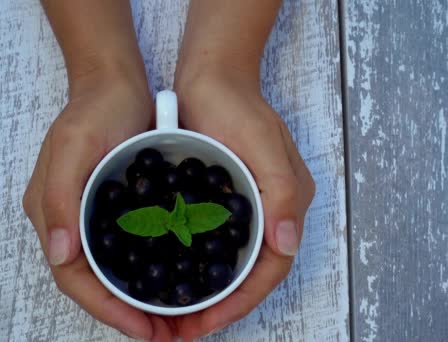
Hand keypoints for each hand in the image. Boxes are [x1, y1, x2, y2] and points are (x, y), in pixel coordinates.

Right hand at [22, 70, 174, 340]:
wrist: (115, 83)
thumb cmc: (94, 111)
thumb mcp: (75, 148)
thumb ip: (61, 200)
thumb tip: (59, 254)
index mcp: (51, 214)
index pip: (74, 277)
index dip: (106, 309)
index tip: (143, 329)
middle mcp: (67, 222)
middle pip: (93, 282)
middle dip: (125, 313)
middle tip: (165, 334)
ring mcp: (90, 217)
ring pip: (112, 271)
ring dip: (138, 299)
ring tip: (173, 320)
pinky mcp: (114, 209)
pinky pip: (129, 250)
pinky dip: (148, 271)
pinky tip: (172, 281)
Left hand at [173, 67, 315, 340]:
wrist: (210, 75)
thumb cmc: (237, 106)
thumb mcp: (263, 145)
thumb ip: (282, 193)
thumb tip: (286, 244)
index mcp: (284, 205)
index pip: (268, 269)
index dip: (239, 300)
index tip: (206, 321)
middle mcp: (266, 212)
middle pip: (246, 273)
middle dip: (219, 306)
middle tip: (183, 330)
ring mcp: (239, 208)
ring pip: (224, 262)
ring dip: (203, 291)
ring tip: (172, 314)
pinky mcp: (214, 200)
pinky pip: (206, 242)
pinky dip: (189, 264)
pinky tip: (165, 275)